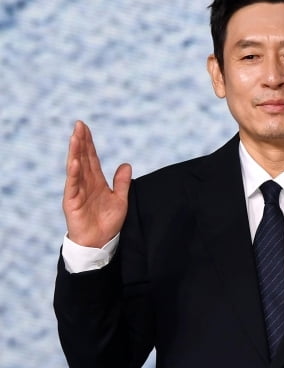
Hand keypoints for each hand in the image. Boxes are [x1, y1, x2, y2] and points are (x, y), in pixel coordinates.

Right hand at [62, 121, 131, 247]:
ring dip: (75, 152)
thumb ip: (122, 183)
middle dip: (80, 141)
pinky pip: (73, 185)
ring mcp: (77, 191)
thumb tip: (126, 164)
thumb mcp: (120, 200)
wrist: (99, 242)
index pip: (91, 158)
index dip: (89, 143)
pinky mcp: (72, 202)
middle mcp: (84, 183)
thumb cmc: (107, 222)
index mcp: (95, 181)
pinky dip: (74, 173)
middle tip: (79, 124)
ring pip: (76, 168)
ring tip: (75, 136)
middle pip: (82, 158)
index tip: (85, 127)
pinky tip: (74, 161)